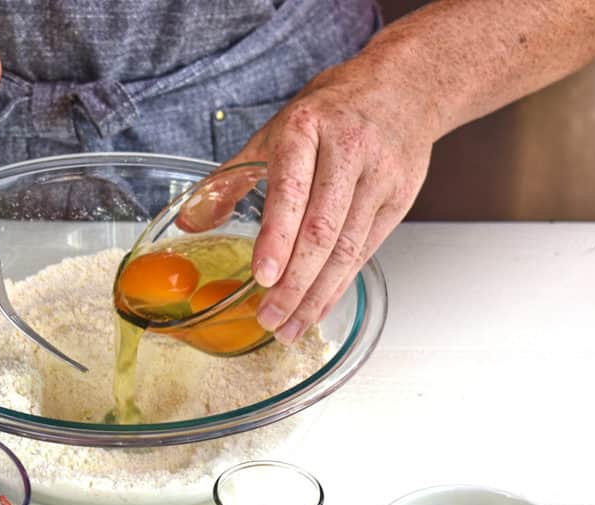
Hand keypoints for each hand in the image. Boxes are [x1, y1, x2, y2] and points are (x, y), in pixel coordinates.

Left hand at [183, 60, 436, 343]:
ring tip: (290, 326)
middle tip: (269, 317)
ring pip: (347, 248)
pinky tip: (318, 306)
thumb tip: (191, 221)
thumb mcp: (276, 130)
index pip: (291, 191)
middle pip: (322, 230)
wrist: (403, 87)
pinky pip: (365, 252)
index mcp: (306, 129)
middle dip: (294, 283)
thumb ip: (232, 177)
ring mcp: (378, 177)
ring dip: (316, 295)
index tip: (261, 275)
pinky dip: (339, 285)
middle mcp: (346, 151)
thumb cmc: (332, 110)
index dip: (277, 238)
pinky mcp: (399, 199)